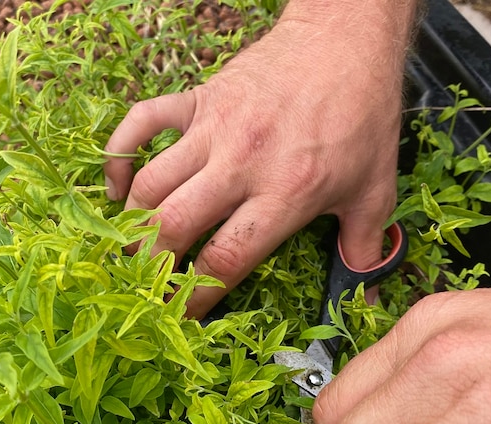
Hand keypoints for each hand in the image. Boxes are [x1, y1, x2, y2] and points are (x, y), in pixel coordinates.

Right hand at [103, 0, 416, 317]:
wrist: (345, 42)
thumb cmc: (362, 117)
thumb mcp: (374, 189)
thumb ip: (364, 247)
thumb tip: (369, 299)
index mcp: (284, 194)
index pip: (225, 259)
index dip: (196, 295)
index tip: (181, 315)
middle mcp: (241, 164)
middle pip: (175, 226)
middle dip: (153, 266)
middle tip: (148, 284)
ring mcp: (213, 129)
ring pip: (151, 183)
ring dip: (133, 221)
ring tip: (131, 246)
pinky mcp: (199, 99)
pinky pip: (141, 122)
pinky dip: (119, 153)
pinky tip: (116, 184)